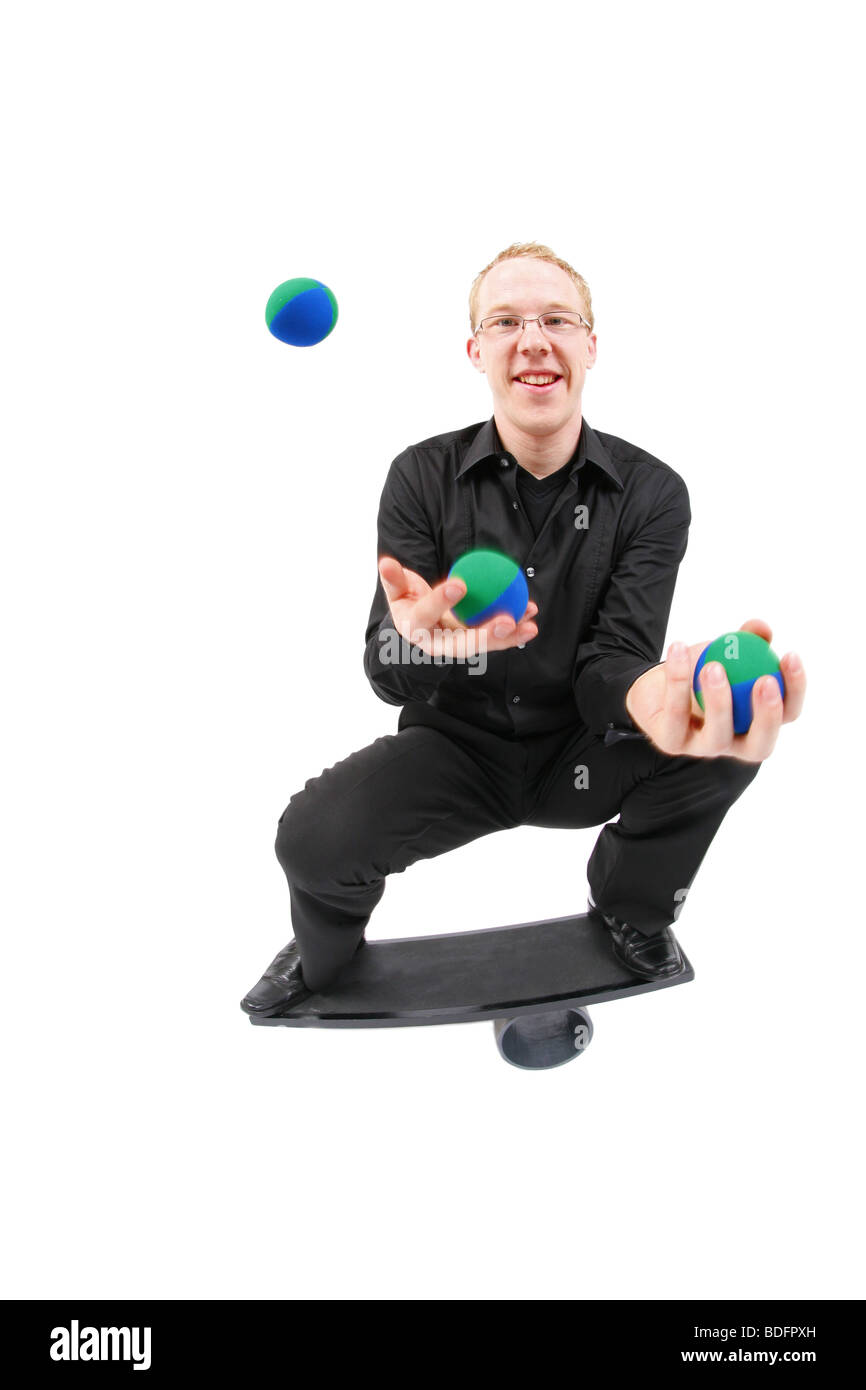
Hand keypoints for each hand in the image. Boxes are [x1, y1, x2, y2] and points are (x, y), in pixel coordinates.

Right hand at [377, 556, 538, 659]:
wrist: (416, 632)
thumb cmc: (408, 604)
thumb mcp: (397, 591)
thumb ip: (394, 578)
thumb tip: (386, 562)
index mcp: (416, 629)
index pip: (427, 614)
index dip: (441, 601)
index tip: (459, 584)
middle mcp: (438, 644)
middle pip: (462, 644)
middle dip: (485, 635)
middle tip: (506, 619)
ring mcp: (458, 647)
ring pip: (484, 644)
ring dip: (508, 636)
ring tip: (529, 624)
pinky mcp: (474, 645)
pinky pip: (495, 639)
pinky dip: (514, 630)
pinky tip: (532, 616)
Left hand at [625, 617, 805, 760]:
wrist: (654, 686)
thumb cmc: (701, 671)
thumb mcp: (727, 652)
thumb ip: (747, 640)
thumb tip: (762, 628)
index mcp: (757, 723)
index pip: (788, 714)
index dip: (795, 688)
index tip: (790, 655)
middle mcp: (735, 743)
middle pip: (761, 745)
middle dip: (768, 715)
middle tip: (765, 681)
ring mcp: (704, 748)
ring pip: (717, 737)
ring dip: (719, 701)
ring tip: (714, 666)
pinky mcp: (672, 743)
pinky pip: (677, 714)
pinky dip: (678, 679)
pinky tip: (679, 648)